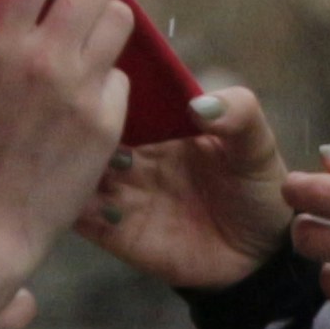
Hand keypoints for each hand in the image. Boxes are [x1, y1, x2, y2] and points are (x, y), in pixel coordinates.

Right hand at [80, 86, 289, 291]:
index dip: (104, 83)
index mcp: (162, 124)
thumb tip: (201, 104)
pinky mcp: (116, 232)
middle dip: (78, 122)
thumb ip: (238, 114)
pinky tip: (74, 198)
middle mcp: (133, 154)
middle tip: (73, 117)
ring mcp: (121, 192)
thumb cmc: (256, 189)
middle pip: (91, 131)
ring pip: (80, 171)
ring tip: (73, 158)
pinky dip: (72, 206)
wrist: (258, 256)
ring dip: (70, 163)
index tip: (90, 72)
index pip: (122, 96)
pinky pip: (82, 217)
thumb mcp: (256, 145)